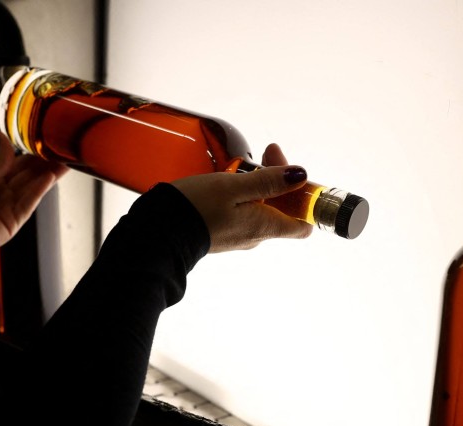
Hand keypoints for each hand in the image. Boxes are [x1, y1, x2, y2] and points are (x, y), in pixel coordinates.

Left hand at [0, 132, 68, 251]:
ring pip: (33, 189)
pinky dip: (39, 191)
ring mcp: (10, 207)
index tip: (46, 145)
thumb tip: (4, 139)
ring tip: (63, 163)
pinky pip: (29, 203)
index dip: (33, 156)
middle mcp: (4, 193)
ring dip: (48, 176)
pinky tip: (48, 178)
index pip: (19, 165)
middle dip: (46, 165)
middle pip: (30, 177)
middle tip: (61, 153)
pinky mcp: (14, 221)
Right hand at [171, 143, 313, 252]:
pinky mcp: (221, 232)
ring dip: (260, 184)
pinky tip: (229, 179)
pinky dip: (243, 194)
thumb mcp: (233, 187)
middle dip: (280, 179)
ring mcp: (238, 236)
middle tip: (267, 152)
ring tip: (244, 162)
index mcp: (264, 227)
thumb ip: (268, 183)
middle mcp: (255, 236)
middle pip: (283, 210)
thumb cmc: (195, 210)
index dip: (305, 199)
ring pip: (262, 209)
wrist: (157, 234)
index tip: (293, 175)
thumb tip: (300, 176)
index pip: (303, 225)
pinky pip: (243, 213)